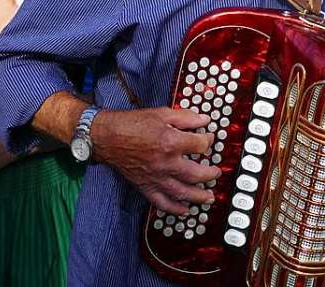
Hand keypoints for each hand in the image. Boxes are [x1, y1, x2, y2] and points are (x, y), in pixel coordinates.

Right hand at [91, 107, 221, 214]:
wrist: (107, 136)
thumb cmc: (133, 124)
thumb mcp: (163, 113)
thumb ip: (186, 117)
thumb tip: (204, 121)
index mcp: (171, 142)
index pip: (201, 146)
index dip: (208, 140)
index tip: (208, 138)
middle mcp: (165, 163)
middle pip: (196, 174)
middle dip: (210, 174)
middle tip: (217, 173)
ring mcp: (155, 177)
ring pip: (182, 192)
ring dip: (198, 197)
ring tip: (209, 198)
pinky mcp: (145, 186)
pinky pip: (161, 202)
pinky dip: (174, 209)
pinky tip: (184, 211)